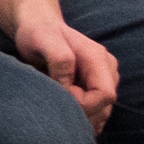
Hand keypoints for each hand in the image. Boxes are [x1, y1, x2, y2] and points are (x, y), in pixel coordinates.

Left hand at [12, 10, 118, 133]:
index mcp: (98, 59)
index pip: (105, 95)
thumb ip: (59, 59)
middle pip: (105, 106)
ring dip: (82, 118)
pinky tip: (65, 116)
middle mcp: (106, 70)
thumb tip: (69, 87)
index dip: (84, 103)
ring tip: (57, 113)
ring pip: (101, 111)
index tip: (60, 96)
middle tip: (55, 109)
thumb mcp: (43, 39)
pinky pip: (96, 109)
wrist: (38, 25)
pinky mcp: (94, 85)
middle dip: (83, 114)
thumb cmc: (38, 32)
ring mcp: (102, 78)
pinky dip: (83, 117)